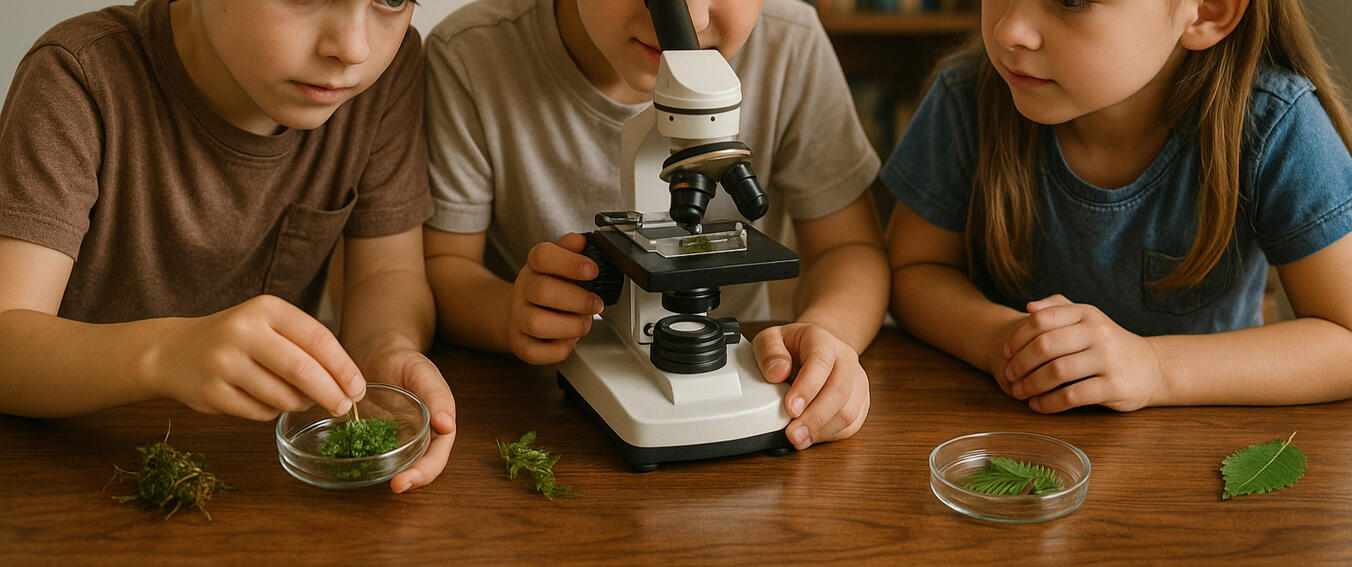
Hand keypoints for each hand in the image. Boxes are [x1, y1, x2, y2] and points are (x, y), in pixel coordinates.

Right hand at [146, 295, 365, 420]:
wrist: (173, 351)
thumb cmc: (237, 339)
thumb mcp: (269, 325)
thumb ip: (305, 345)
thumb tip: (348, 383)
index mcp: (266, 309)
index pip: (318, 338)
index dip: (344, 367)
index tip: (359, 388)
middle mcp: (243, 331)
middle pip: (303, 370)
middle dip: (331, 393)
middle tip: (345, 407)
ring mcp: (224, 363)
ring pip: (283, 396)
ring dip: (300, 404)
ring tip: (299, 399)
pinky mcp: (212, 393)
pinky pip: (260, 413)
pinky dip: (273, 412)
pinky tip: (266, 400)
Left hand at [350, 344, 456, 493]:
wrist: (375, 355)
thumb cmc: (403, 361)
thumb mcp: (421, 373)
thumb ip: (436, 395)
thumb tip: (448, 425)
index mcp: (437, 426)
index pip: (437, 456)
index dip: (425, 472)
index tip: (405, 481)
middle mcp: (419, 437)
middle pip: (420, 467)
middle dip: (410, 480)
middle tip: (393, 486)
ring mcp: (395, 441)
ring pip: (397, 466)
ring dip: (388, 475)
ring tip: (373, 479)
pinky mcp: (372, 439)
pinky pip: (371, 455)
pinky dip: (364, 463)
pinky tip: (350, 464)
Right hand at [507, 233, 603, 364]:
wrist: (516, 313)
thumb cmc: (546, 287)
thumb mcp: (557, 263)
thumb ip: (570, 250)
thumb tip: (581, 240)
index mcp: (533, 266)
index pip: (542, 256)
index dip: (570, 263)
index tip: (592, 270)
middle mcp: (522, 290)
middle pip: (543, 291)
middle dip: (579, 300)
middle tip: (595, 303)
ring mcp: (518, 318)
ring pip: (538, 324)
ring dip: (571, 326)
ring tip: (583, 322)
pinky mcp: (520, 344)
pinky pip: (536, 352)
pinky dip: (560, 349)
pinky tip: (569, 339)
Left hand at [753, 323, 868, 449]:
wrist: (816, 348)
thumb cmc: (792, 346)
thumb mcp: (770, 338)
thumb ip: (769, 351)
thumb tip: (777, 372)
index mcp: (824, 341)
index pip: (820, 362)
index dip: (807, 388)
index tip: (791, 408)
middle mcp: (846, 360)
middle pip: (839, 391)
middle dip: (815, 418)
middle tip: (792, 434)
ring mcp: (857, 381)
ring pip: (849, 412)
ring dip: (822, 430)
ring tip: (798, 438)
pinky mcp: (860, 401)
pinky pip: (852, 424)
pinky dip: (830, 435)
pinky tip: (811, 437)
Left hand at [1002, 294, 1164, 412]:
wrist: (1150, 367)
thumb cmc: (1106, 343)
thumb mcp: (1086, 319)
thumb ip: (1058, 308)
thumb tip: (1029, 307)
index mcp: (1086, 313)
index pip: (1042, 319)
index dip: (1017, 337)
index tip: (1005, 353)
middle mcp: (1098, 333)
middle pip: (1046, 345)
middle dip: (1020, 363)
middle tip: (1009, 376)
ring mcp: (1108, 360)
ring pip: (1057, 372)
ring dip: (1031, 385)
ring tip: (1019, 392)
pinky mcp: (1114, 386)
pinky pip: (1072, 396)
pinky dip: (1048, 403)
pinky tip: (1037, 405)